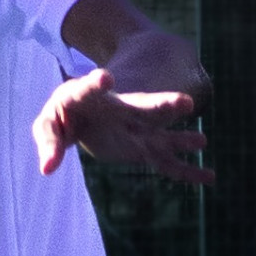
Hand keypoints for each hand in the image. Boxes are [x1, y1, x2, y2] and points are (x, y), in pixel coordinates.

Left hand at [33, 68, 212, 184]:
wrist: (83, 115)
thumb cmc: (64, 115)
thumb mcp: (48, 126)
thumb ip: (48, 143)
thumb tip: (47, 169)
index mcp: (90, 96)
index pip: (91, 88)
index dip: (97, 83)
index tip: (106, 78)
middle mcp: (121, 109)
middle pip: (143, 105)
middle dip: (162, 105)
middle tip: (185, 102)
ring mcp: (136, 128)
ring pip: (161, 134)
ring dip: (179, 139)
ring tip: (201, 141)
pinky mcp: (143, 147)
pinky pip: (166, 162)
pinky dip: (186, 171)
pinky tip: (208, 177)